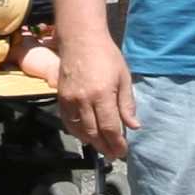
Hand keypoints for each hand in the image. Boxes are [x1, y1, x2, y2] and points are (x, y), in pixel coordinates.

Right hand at [52, 30, 138, 161]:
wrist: (80, 39)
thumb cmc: (106, 55)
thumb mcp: (123, 77)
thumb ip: (127, 104)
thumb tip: (134, 126)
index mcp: (103, 94)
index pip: (110, 127)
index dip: (116, 143)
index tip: (123, 151)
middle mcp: (84, 100)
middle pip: (94, 133)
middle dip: (105, 147)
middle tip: (114, 155)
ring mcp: (70, 100)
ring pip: (79, 130)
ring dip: (92, 143)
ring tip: (102, 148)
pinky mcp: (61, 98)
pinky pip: (67, 122)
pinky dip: (77, 133)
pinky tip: (86, 136)